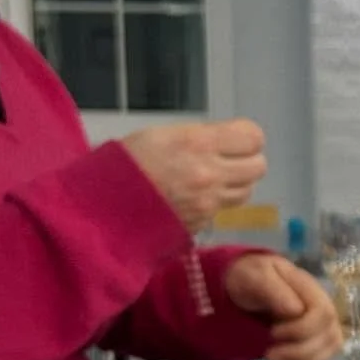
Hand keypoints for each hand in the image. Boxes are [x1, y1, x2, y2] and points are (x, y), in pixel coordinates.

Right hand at [123, 119, 266, 233]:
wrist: (101, 207)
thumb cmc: (124, 163)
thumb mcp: (160, 136)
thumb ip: (198, 138)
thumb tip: (223, 143)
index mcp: (198, 143)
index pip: (253, 138)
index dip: (247, 138)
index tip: (235, 140)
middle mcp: (210, 173)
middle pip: (258, 167)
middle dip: (246, 162)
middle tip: (228, 161)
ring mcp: (208, 203)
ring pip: (246, 192)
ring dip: (236, 185)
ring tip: (214, 181)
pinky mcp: (201, 224)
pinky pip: (223, 210)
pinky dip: (216, 204)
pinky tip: (196, 198)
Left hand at [224, 255, 341, 359]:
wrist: (244, 286)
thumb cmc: (249, 279)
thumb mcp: (253, 277)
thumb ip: (273, 290)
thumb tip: (296, 311)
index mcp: (309, 287)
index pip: (323, 313)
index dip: (302, 329)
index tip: (272, 332)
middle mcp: (323, 304)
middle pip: (330, 334)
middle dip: (299, 351)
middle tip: (269, 355)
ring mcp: (323, 322)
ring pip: (331, 348)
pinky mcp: (318, 337)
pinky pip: (324, 357)